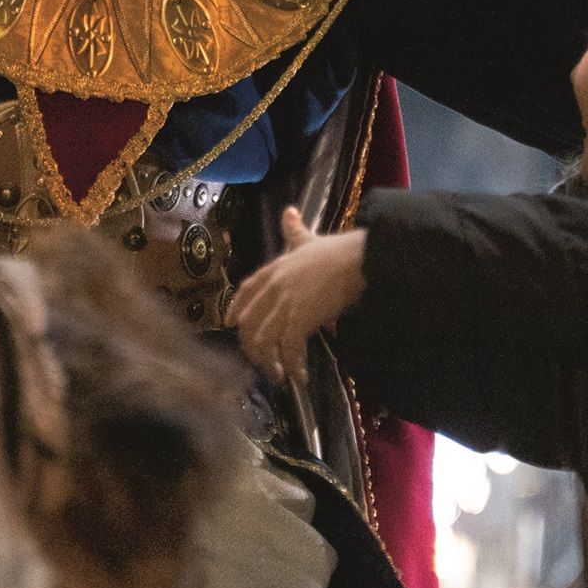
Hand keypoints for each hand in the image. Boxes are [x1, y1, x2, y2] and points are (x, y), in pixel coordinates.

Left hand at [227, 207, 366, 384]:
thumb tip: (289, 211)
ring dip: (270, 362)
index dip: (235, 309)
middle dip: (252, 347)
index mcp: (273, 270)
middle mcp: (273, 288)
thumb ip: (294, 230)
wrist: (356, 261)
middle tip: (265, 362)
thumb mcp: (308, 239)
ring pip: (263, 340)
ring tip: (281, 374)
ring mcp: (284, 304)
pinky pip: (288, 350)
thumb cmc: (336, 251)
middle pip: (248, 323)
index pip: (245, 291)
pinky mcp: (300, 319)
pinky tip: (301, 376)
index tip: (231, 324)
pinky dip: (293, 366)